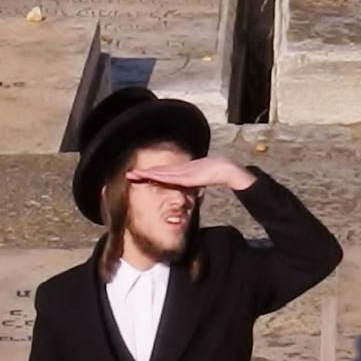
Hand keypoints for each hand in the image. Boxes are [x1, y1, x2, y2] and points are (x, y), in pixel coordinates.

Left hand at [126, 154, 255, 193]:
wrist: (230, 169)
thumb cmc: (219, 174)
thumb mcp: (202, 181)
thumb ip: (194, 185)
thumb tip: (189, 190)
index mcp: (184, 171)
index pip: (165, 174)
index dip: (151, 174)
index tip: (138, 177)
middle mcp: (182, 169)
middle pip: (160, 172)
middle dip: (145, 173)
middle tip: (129, 174)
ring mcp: (185, 171)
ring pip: (163, 173)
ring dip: (149, 174)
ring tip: (134, 175)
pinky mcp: (189, 175)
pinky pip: (173, 177)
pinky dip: (161, 177)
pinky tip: (152, 177)